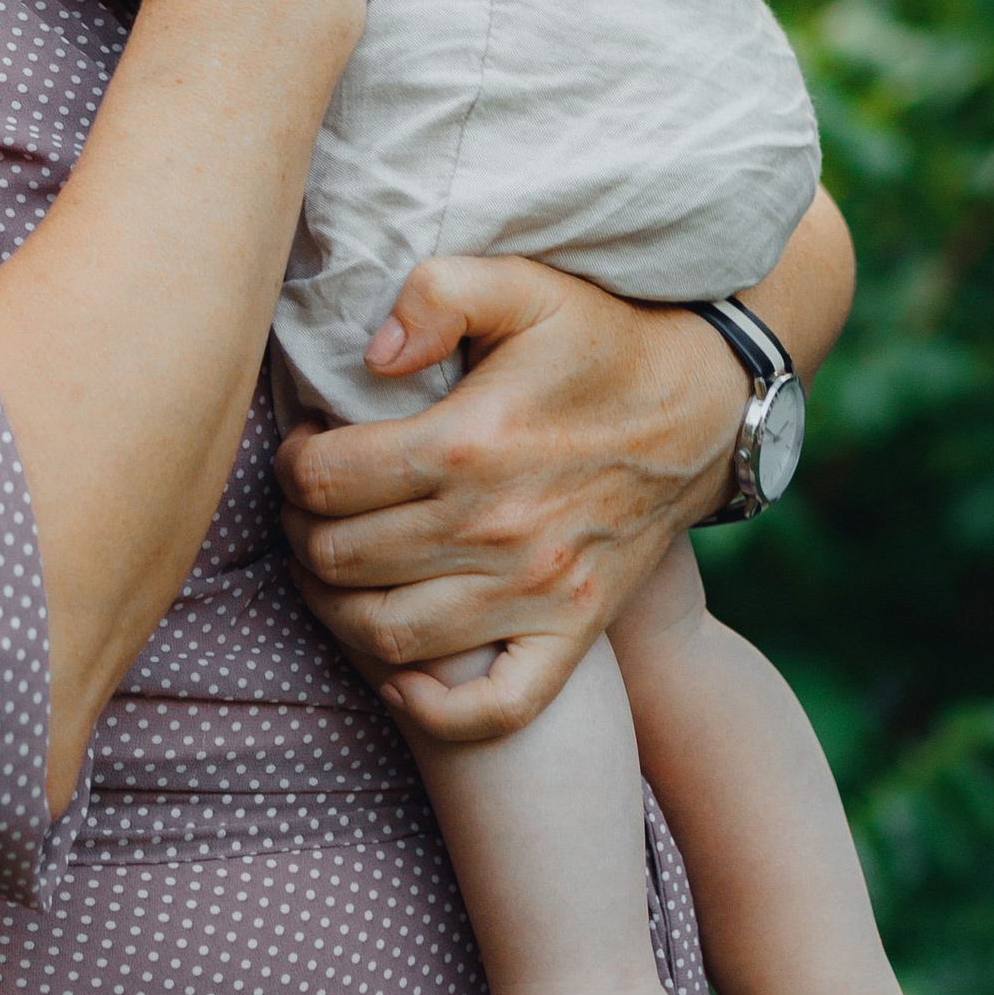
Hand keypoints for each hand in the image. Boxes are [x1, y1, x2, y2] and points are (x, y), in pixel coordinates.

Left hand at [276, 254, 751, 746]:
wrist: (703, 408)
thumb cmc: (600, 342)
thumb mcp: (524, 285)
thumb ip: (438, 293)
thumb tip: (373, 357)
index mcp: (470, 443)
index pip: (326, 479)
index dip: (289, 466)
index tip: (299, 451)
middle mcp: (497, 528)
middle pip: (342, 558)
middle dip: (299, 530)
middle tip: (303, 506)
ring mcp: (538, 591)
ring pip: (390, 635)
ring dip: (334, 610)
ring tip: (327, 569)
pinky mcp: (574, 629)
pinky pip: (497, 708)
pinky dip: (436, 710)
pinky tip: (399, 678)